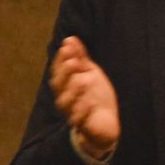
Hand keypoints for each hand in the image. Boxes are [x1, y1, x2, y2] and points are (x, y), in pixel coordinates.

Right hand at [50, 36, 119, 156]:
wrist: (106, 122)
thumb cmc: (95, 96)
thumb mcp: (90, 73)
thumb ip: (81, 58)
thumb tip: (70, 39)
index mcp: (66, 84)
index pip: (58, 70)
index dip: (61, 59)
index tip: (67, 46)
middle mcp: (65, 98)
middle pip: (59, 85)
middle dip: (65, 72)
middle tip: (74, 62)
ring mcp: (72, 112)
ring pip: (66, 103)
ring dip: (74, 90)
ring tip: (84, 79)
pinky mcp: (83, 126)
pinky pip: (79, 119)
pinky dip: (83, 110)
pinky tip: (90, 102)